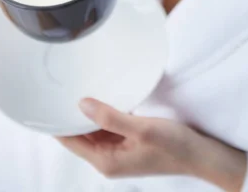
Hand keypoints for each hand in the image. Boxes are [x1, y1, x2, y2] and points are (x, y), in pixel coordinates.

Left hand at [56, 98, 246, 191]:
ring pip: (93, 130)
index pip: (70, 141)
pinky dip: (104, 113)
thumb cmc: (174, 145)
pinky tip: (104, 97)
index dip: (57, 123)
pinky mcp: (130, 143)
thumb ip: (109, 116)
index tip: (46, 102)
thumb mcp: (141, 128)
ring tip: (79, 87)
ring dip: (88, 113)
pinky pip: (109, 127)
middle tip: (61, 88)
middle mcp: (109, 158)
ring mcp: (119, 151)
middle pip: (79, 136)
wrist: (201, 155)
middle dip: (70, 115)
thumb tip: (81, 103)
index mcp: (106, 160)